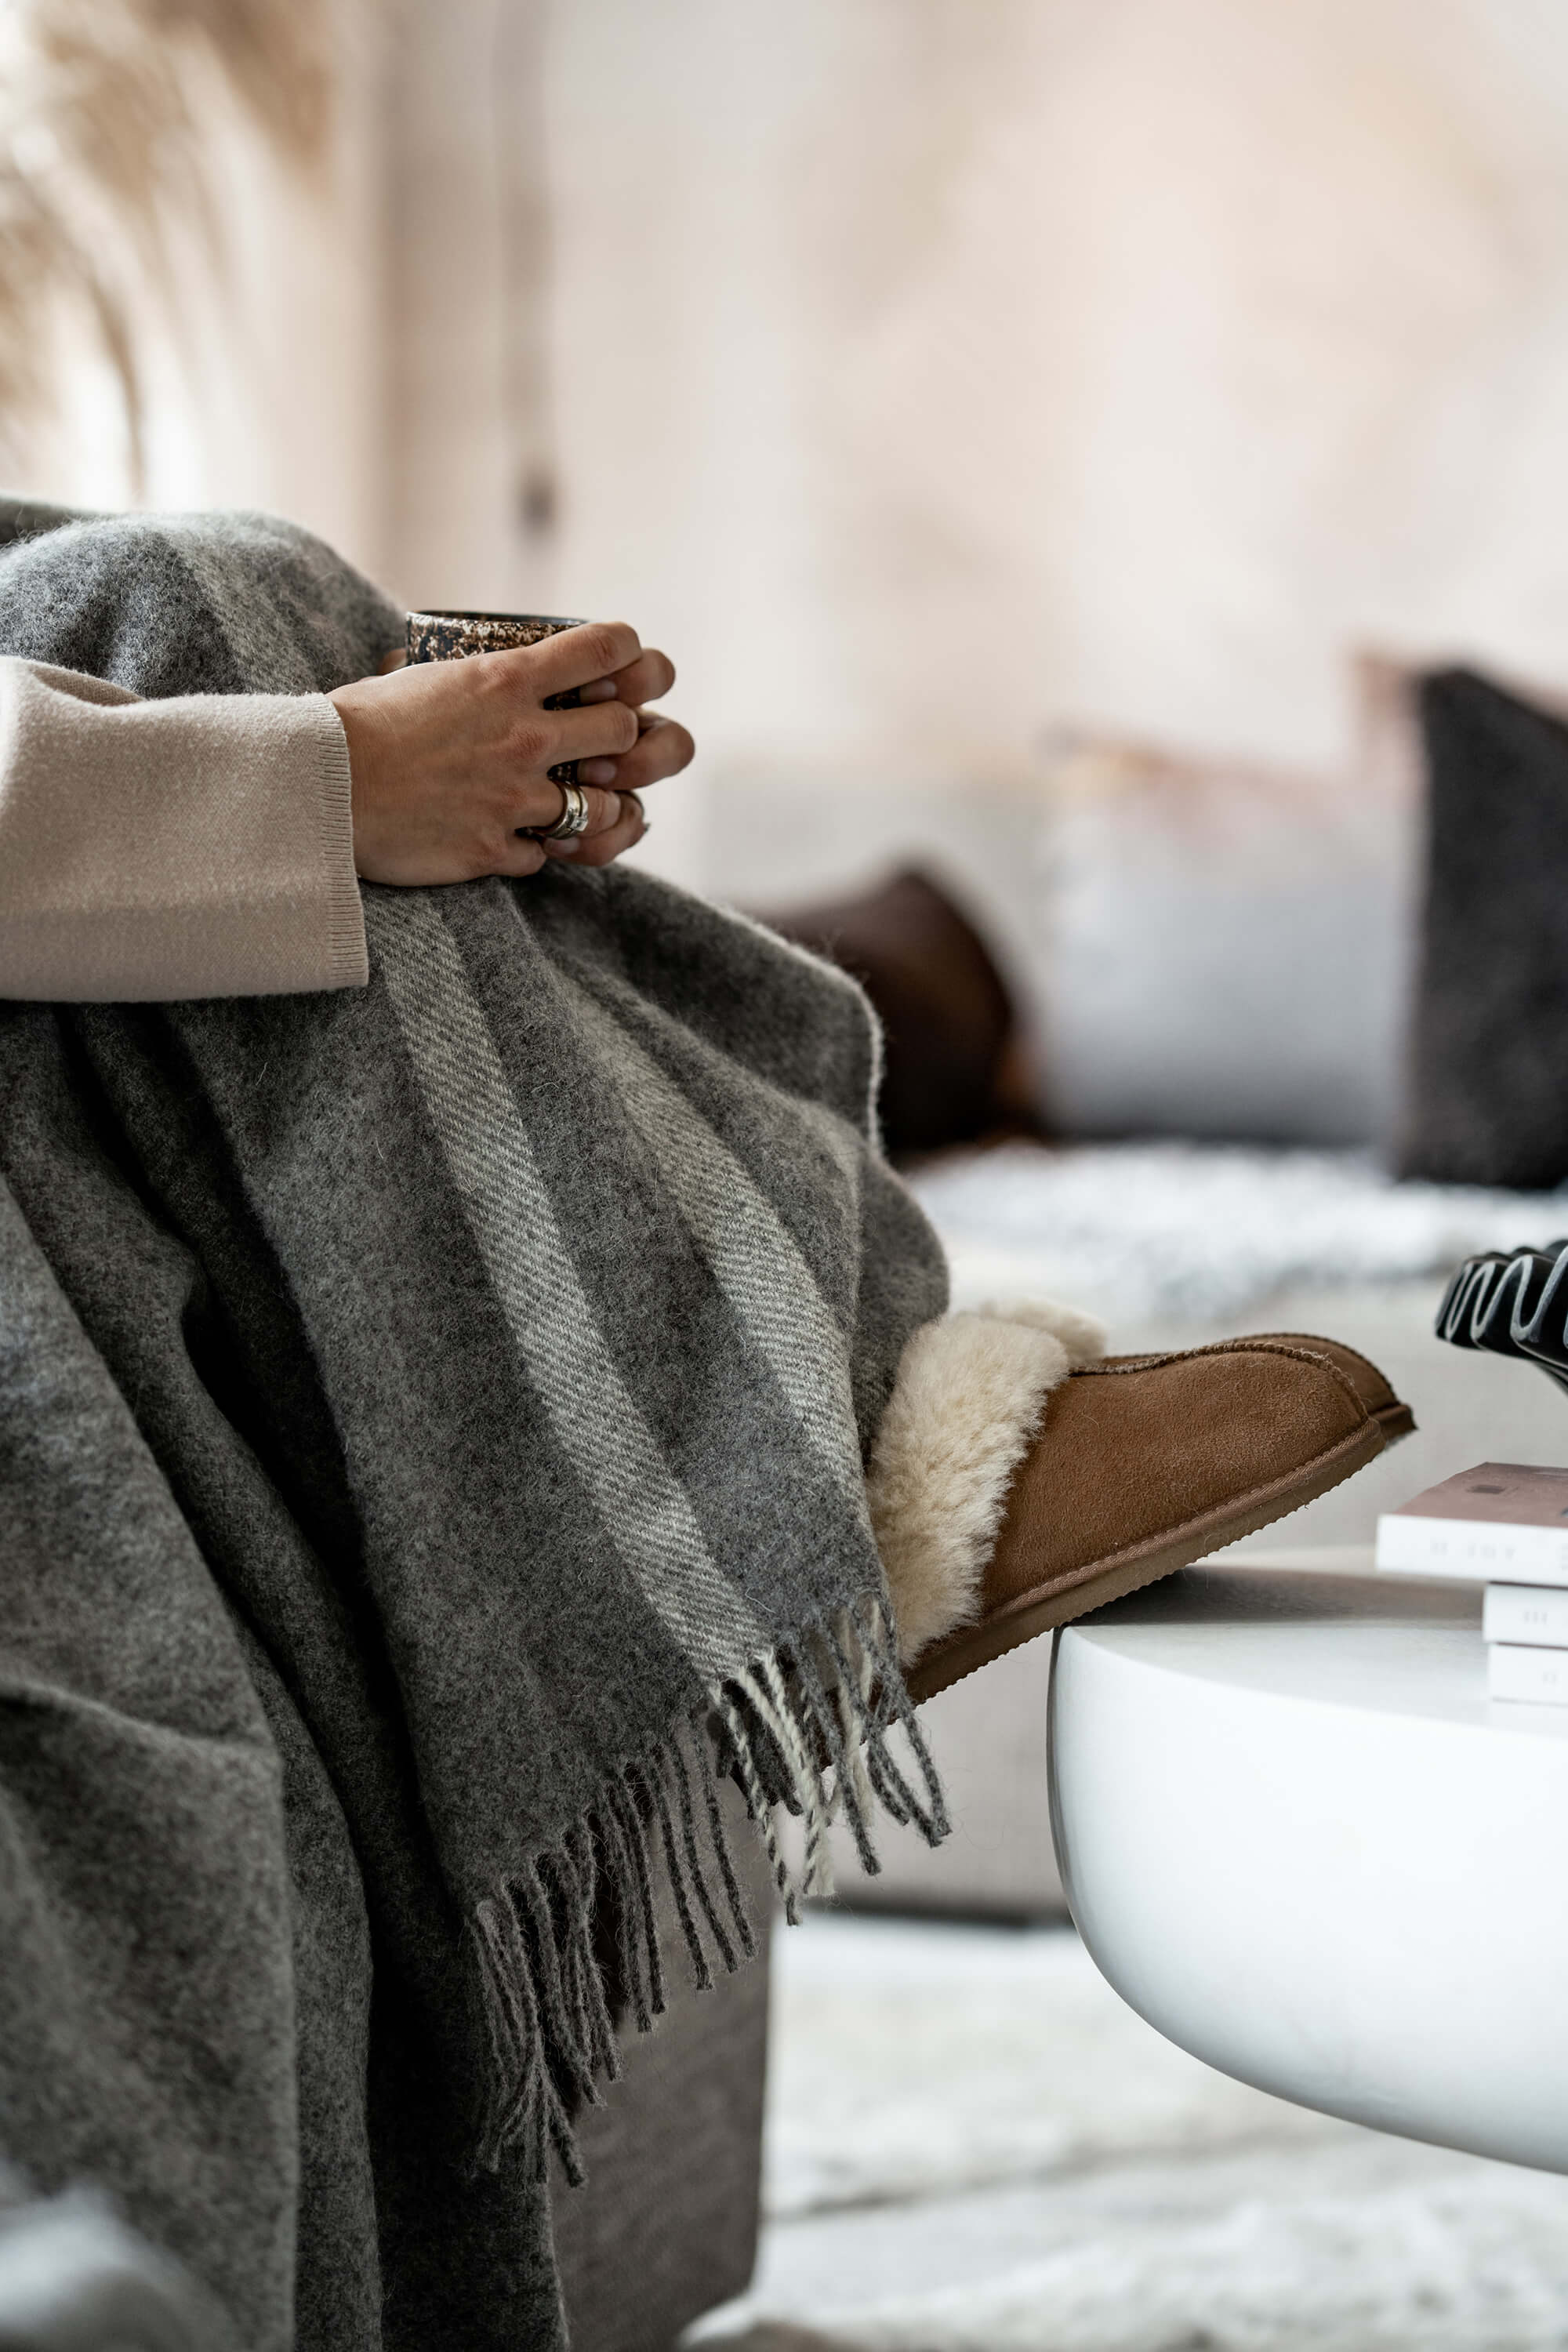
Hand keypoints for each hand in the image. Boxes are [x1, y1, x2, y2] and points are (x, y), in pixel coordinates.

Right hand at [329, 622, 693, 884]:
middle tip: (597, 744)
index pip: (606, 648)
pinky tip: (501, 837)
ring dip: (590, 807)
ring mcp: (514, 798)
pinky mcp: (493, 851)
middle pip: (625, 729)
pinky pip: (544, 857)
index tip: (625, 661)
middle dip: (619, 737)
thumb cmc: (355, 724)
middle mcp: (524, 736)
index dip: (628, 653)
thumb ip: (477, 676)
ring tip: (559, 804)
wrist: (316, 788)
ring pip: (603, 808)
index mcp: (505, 678)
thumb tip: (495, 666)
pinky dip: (530, 850)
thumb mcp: (421, 675)